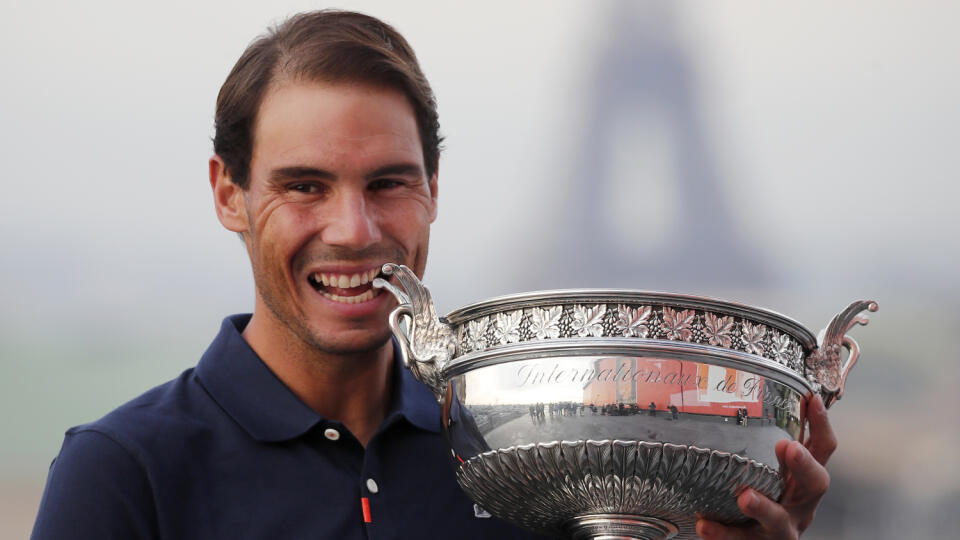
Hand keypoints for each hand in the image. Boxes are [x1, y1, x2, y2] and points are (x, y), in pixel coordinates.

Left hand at [696, 394, 836, 539]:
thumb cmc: (766, 498)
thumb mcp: (773, 472)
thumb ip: (762, 446)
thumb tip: (736, 398)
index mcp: (804, 480)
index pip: (822, 449)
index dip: (821, 425)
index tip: (811, 399)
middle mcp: (800, 504)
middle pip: (816, 485)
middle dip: (805, 465)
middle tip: (789, 446)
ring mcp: (782, 528)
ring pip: (779, 520)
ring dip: (763, 506)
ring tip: (745, 496)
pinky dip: (723, 532)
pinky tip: (705, 524)